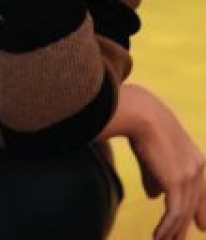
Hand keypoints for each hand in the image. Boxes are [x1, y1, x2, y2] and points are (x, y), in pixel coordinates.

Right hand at [127, 87, 205, 239]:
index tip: (201, 226)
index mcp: (195, 159)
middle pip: (193, 204)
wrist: (142, 115)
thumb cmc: (144, 126)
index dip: (201, 209)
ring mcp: (189, 176)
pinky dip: (166, 227)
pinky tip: (158, 236)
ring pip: (183, 212)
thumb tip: (155, 196)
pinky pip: (173, 213)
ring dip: (172, 231)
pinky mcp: (177, 183)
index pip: (201, 191)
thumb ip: (156, 176)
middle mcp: (197, 169)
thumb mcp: (154, 153)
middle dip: (185, 226)